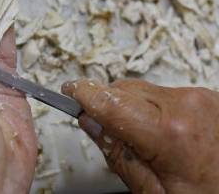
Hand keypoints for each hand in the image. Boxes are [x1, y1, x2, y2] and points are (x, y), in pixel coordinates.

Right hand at [62, 78, 218, 192]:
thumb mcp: (153, 192)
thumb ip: (118, 154)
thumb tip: (91, 123)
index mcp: (167, 132)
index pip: (108, 100)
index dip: (83, 94)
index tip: (68, 91)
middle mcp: (185, 105)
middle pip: (124, 90)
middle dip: (109, 106)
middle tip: (107, 133)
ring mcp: (202, 97)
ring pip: (144, 89)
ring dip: (133, 107)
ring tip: (144, 141)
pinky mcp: (211, 97)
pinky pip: (167, 94)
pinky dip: (156, 108)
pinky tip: (164, 135)